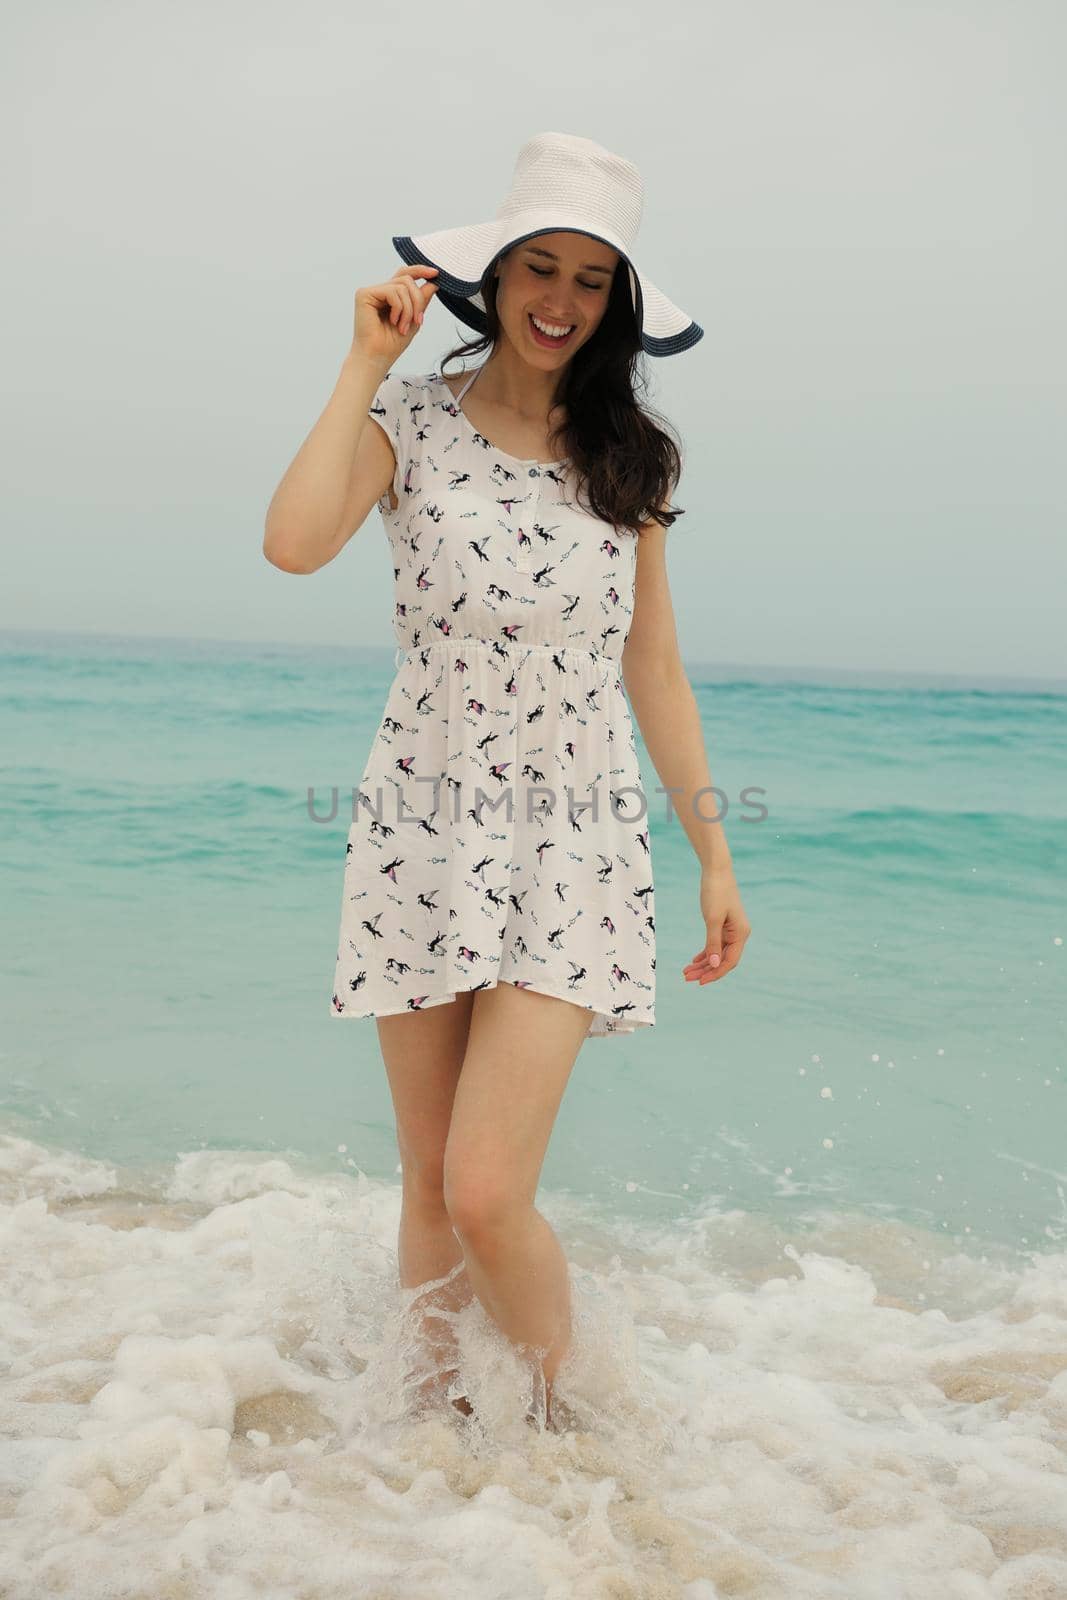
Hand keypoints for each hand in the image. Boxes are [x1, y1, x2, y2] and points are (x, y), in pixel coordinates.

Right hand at [352, 264, 438, 368]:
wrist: (377, 358)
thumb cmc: (392, 344)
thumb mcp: (414, 319)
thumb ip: (422, 299)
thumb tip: (434, 281)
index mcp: (390, 296)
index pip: (405, 275)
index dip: (420, 271)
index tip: (436, 274)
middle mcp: (380, 291)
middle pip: (407, 279)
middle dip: (418, 299)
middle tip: (418, 320)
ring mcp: (372, 292)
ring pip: (402, 285)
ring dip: (409, 308)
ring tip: (404, 326)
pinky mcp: (364, 294)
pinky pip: (392, 290)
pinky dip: (399, 307)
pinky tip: (393, 321)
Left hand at [684, 860, 750, 984]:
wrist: (716, 870)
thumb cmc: (715, 892)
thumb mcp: (712, 919)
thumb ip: (713, 943)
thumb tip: (714, 965)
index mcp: (740, 934)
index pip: (729, 962)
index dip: (715, 973)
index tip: (699, 982)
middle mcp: (739, 934)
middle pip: (722, 960)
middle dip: (705, 970)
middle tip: (686, 978)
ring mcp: (732, 930)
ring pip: (717, 953)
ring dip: (703, 963)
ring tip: (686, 972)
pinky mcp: (723, 925)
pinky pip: (715, 944)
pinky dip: (705, 953)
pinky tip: (694, 961)